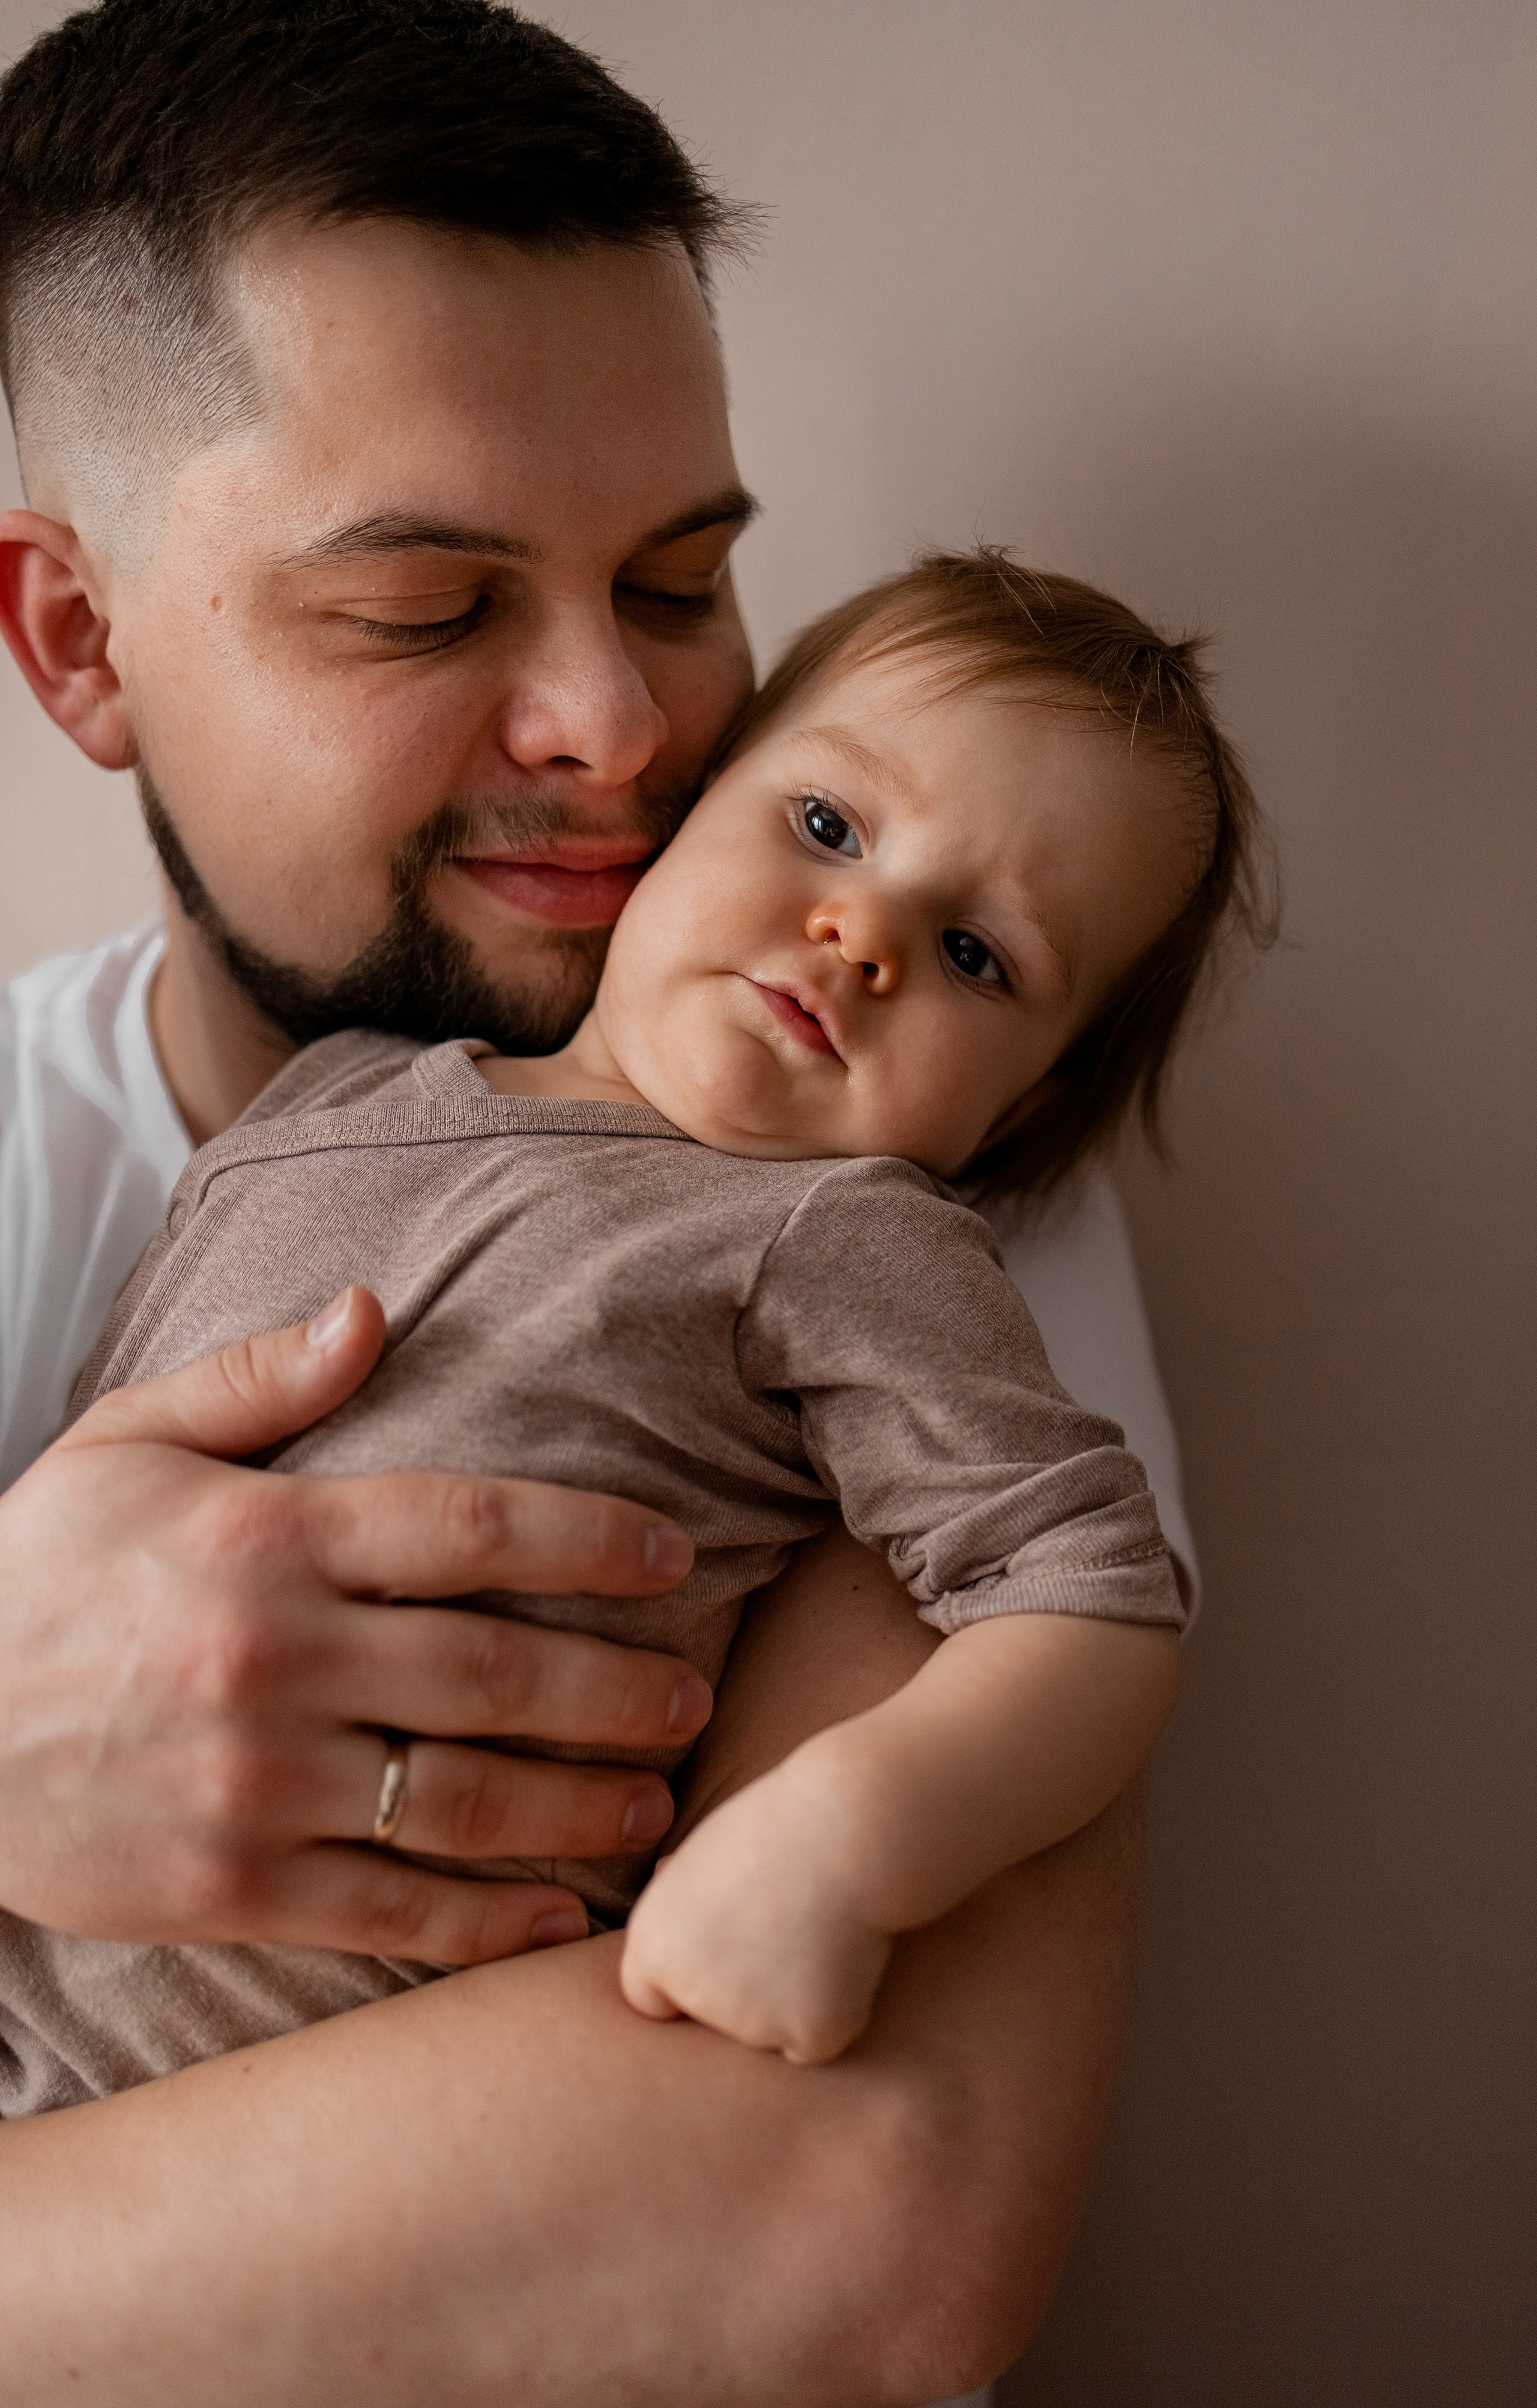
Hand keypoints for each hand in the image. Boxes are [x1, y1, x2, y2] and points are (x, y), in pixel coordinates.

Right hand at [0, 1288, 708, 1961]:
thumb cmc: (37, 1570)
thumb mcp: (127, 1442)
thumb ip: (259, 1377)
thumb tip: (377, 1307)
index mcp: (267, 1534)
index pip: (473, 1523)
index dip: (592, 1536)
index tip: (670, 1552)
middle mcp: (276, 1657)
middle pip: (495, 1668)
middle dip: (618, 1685)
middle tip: (695, 1696)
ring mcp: (255, 1783)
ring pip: (463, 1799)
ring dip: (579, 1805)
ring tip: (655, 1801)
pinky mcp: (228, 1887)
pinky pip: (388, 1911)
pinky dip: (484, 1922)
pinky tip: (557, 1918)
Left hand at [620, 1761, 892, 2063]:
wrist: (847, 1832)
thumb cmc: (778, 1828)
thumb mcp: (705, 1855)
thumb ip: (684, 1903)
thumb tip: (669, 1900)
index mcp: (656, 1948)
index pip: (649, 1999)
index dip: (684, 1981)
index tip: (720, 1953)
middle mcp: (694, 1993)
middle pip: (711, 2019)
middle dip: (741, 1994)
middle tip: (781, 1933)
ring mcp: (752, 2022)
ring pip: (767, 2031)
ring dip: (789, 1999)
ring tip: (818, 1931)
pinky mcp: (809, 2036)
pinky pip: (816, 2038)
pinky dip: (833, 2010)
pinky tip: (847, 1957)